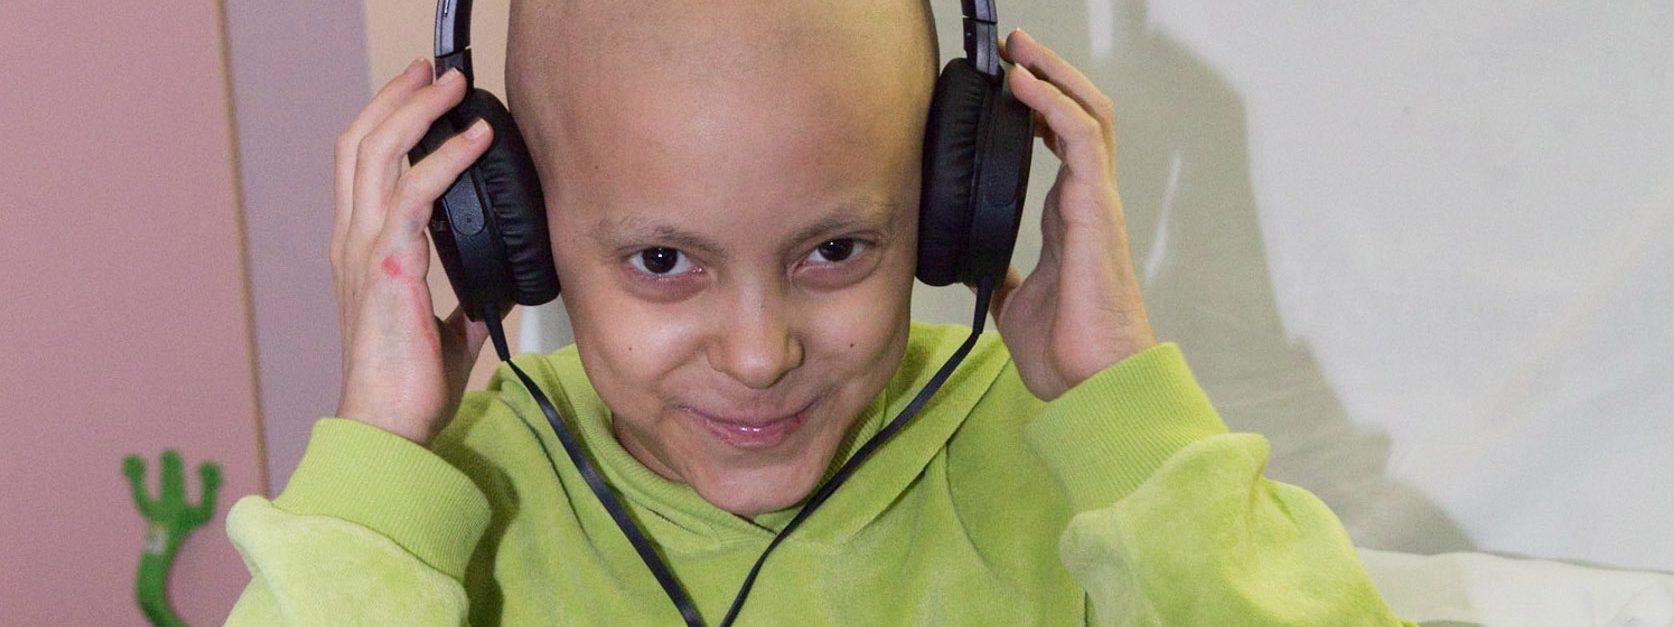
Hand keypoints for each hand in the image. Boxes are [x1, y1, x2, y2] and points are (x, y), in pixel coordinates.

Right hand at [331, 59, 495, 443]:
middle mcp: (352, 242)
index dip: (387, 124)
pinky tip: (474, 139)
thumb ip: (457, 309)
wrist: (389, 426)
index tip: (420, 97)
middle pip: (359, 144)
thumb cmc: (407, 389)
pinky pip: (413, 195)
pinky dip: (445, 158)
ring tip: (451, 85)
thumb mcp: (443, 336)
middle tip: (432, 71)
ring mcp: (364, 251)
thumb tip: (485, 299)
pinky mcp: (388, 266)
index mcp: (361, 253)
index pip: (362, 169)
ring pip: (376, 154)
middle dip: (396, 98)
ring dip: (416, 111)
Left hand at [988, 29, 1156, 400]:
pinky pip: (1082, 140)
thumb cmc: (1067, 351)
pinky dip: (1054, 105)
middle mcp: (1087, 201)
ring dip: (1053, 76)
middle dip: (1050, 73)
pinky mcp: (1096, 209)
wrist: (1090, 383)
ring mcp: (1096, 202)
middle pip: (1080, 115)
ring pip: (1087, 115)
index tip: (1008, 80)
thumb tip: (975, 267)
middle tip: (1014, 46)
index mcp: (1070, 217)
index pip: (1061, 142)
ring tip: (1020, 48)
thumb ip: (1001, 277)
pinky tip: (1025, 86)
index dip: (1039, 105)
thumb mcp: (1013, 303)